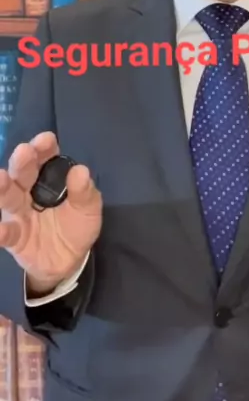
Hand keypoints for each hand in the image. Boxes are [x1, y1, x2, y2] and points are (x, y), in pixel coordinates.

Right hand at [0, 131, 101, 292]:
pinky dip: (1, 231)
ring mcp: (19, 213)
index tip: (46, 139)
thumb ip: (85, 192)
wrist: (69, 260)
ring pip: (8, 197)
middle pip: (23, 173)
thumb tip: (81, 171)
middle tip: (24, 151)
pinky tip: (1, 229)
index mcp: (49, 179)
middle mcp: (29, 191)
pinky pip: (7, 233)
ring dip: (2, 188)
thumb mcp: (88, 209)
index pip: (45, 158)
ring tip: (0, 178)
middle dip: (22, 161)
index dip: (44, 148)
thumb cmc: (77, 226)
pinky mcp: (14, 236)